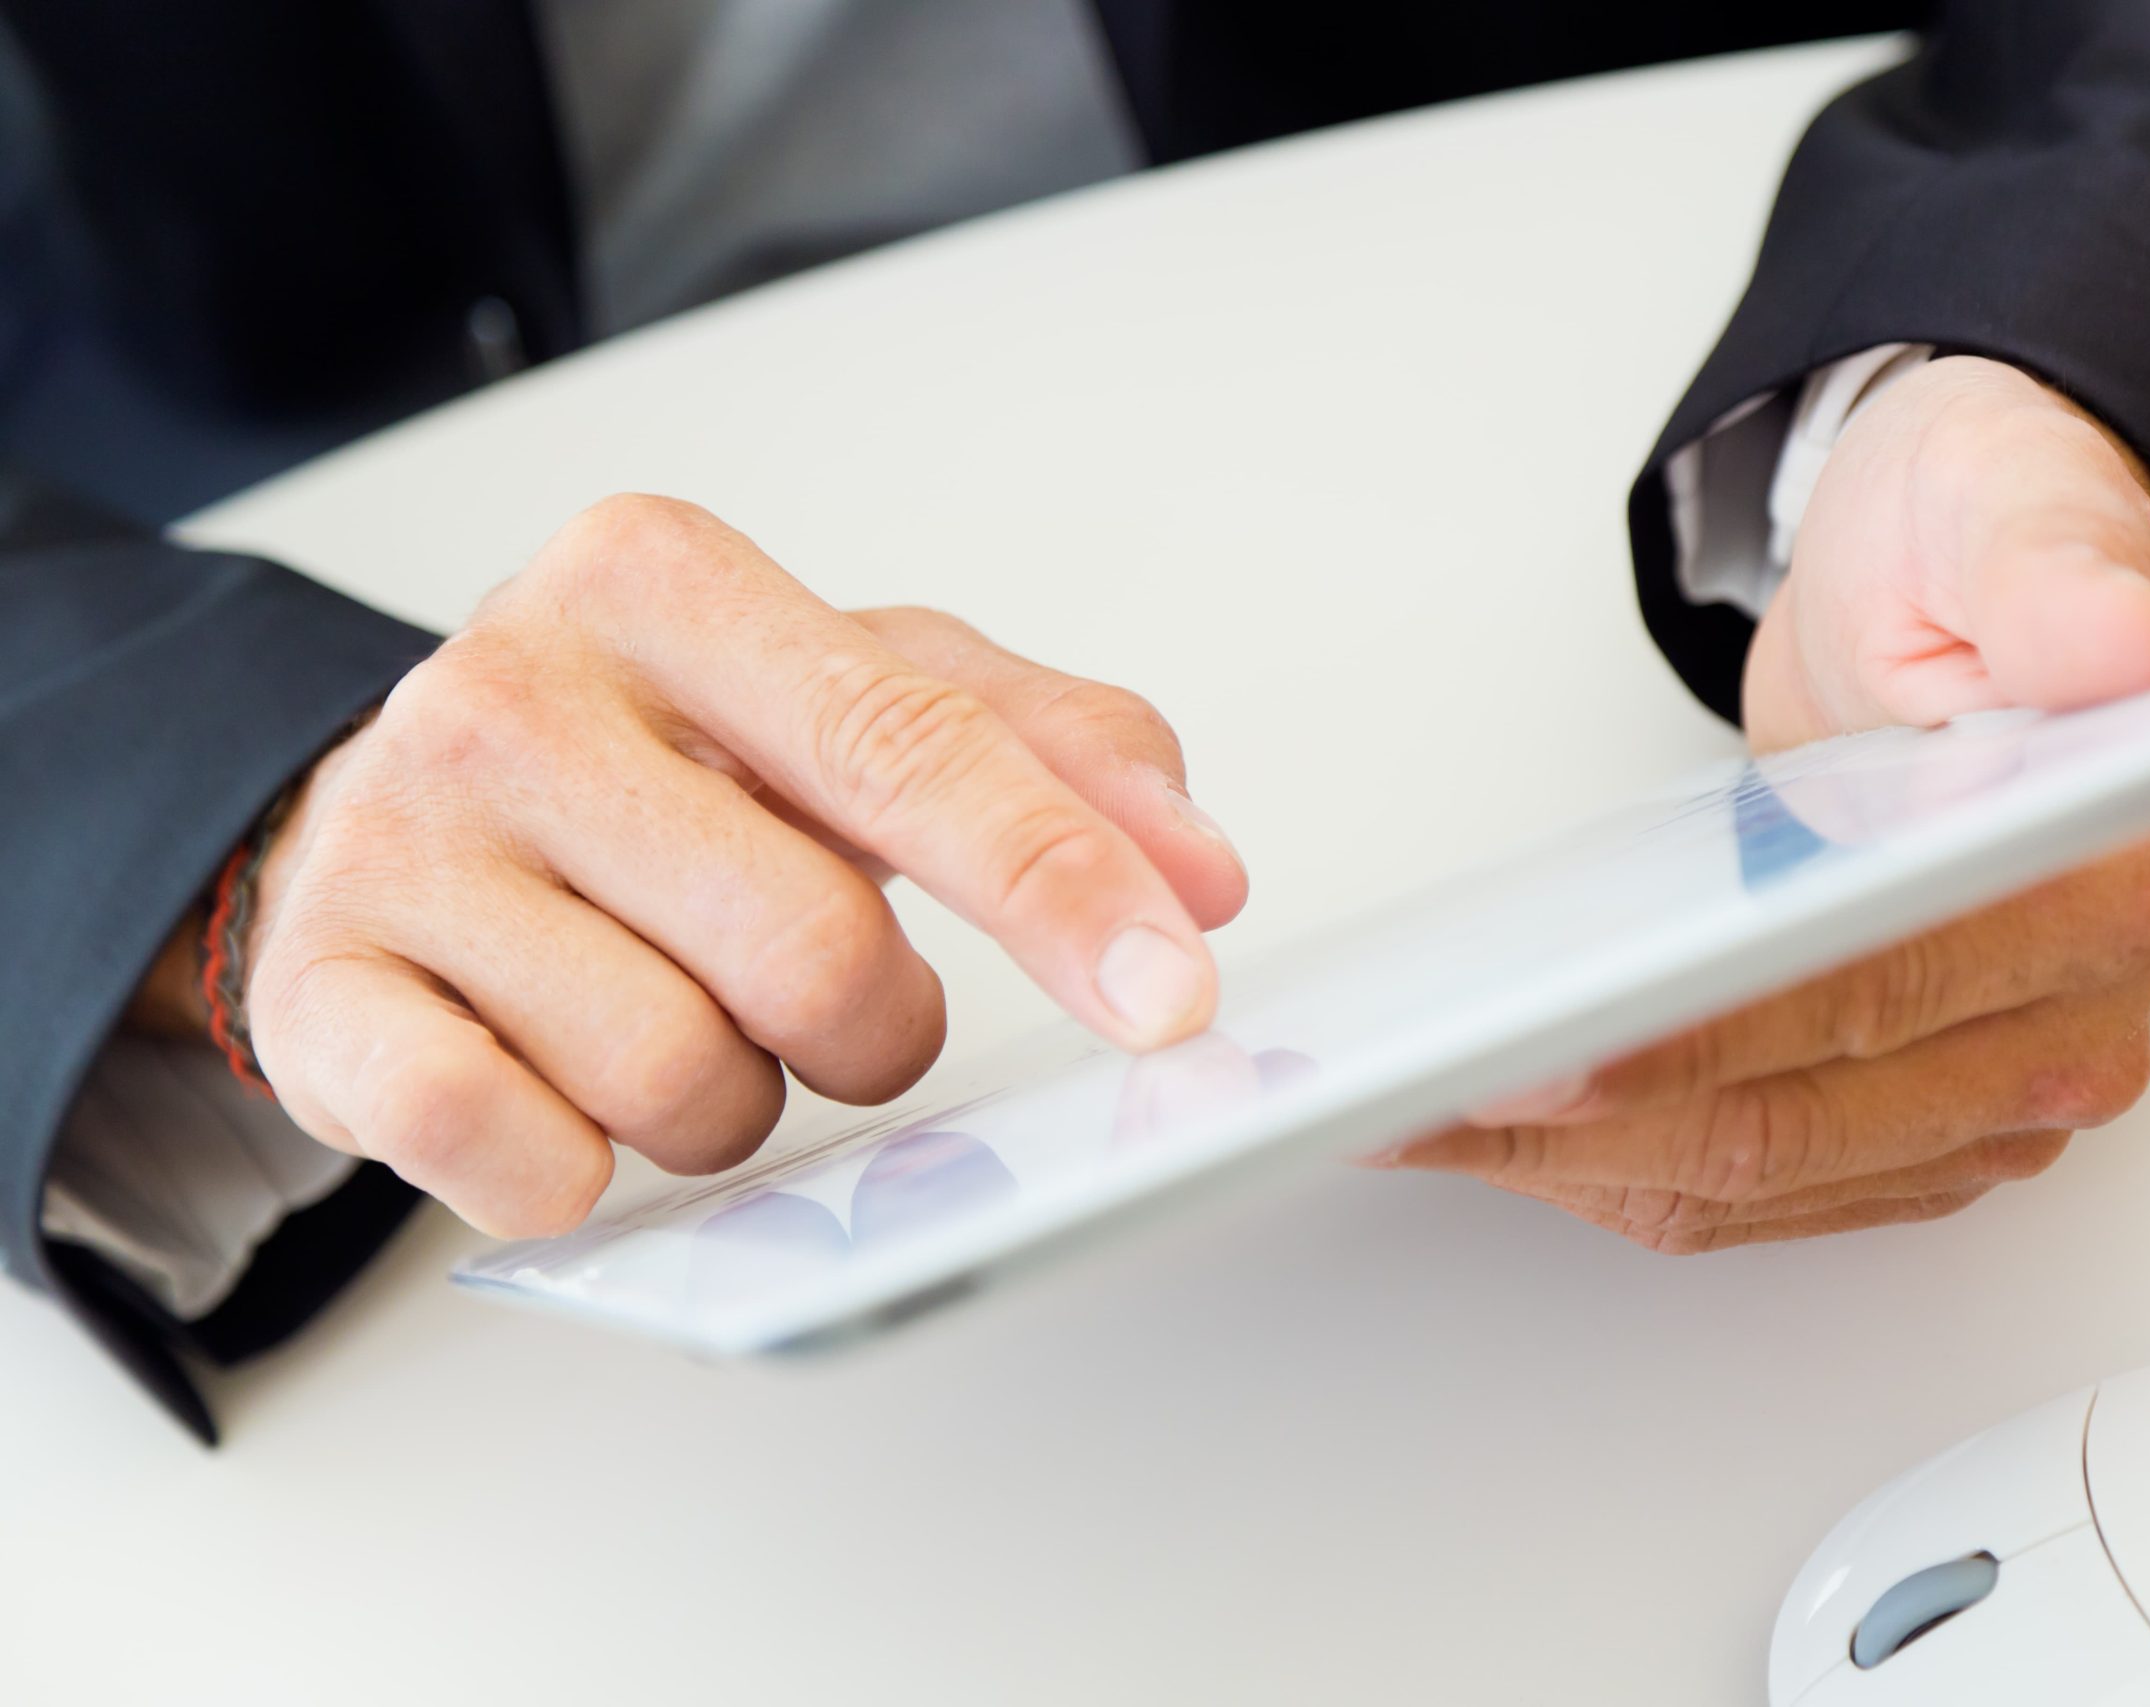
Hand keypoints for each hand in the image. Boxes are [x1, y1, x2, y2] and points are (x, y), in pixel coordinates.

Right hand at [226, 495, 1246, 1235]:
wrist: (402, 810)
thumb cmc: (664, 755)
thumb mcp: (861, 693)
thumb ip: (1053, 752)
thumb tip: (1199, 874)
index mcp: (664, 583)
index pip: (907, 747)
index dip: (1055, 883)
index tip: (1169, 988)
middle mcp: (511, 687)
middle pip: (813, 954)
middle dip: (867, 1026)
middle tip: (821, 993)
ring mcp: (397, 839)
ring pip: (680, 1079)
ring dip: (732, 1101)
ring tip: (677, 1011)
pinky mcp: (318, 993)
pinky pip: (517, 1156)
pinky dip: (582, 1165)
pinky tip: (561, 1084)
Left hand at [1384, 357, 2149, 1250]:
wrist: (1954, 609)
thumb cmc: (1971, 557)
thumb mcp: (2010, 509)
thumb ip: (2063, 580)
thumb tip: (2114, 652)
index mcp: (2112, 886)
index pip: (1870, 993)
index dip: (1691, 1034)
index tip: (1542, 1041)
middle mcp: (2067, 1029)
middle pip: (1784, 1121)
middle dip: (1575, 1118)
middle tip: (1405, 1092)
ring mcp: (1982, 1098)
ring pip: (1738, 1178)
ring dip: (1555, 1158)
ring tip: (1396, 1111)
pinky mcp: (1898, 1128)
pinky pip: (1730, 1189)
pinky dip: (1590, 1163)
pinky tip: (1474, 1122)